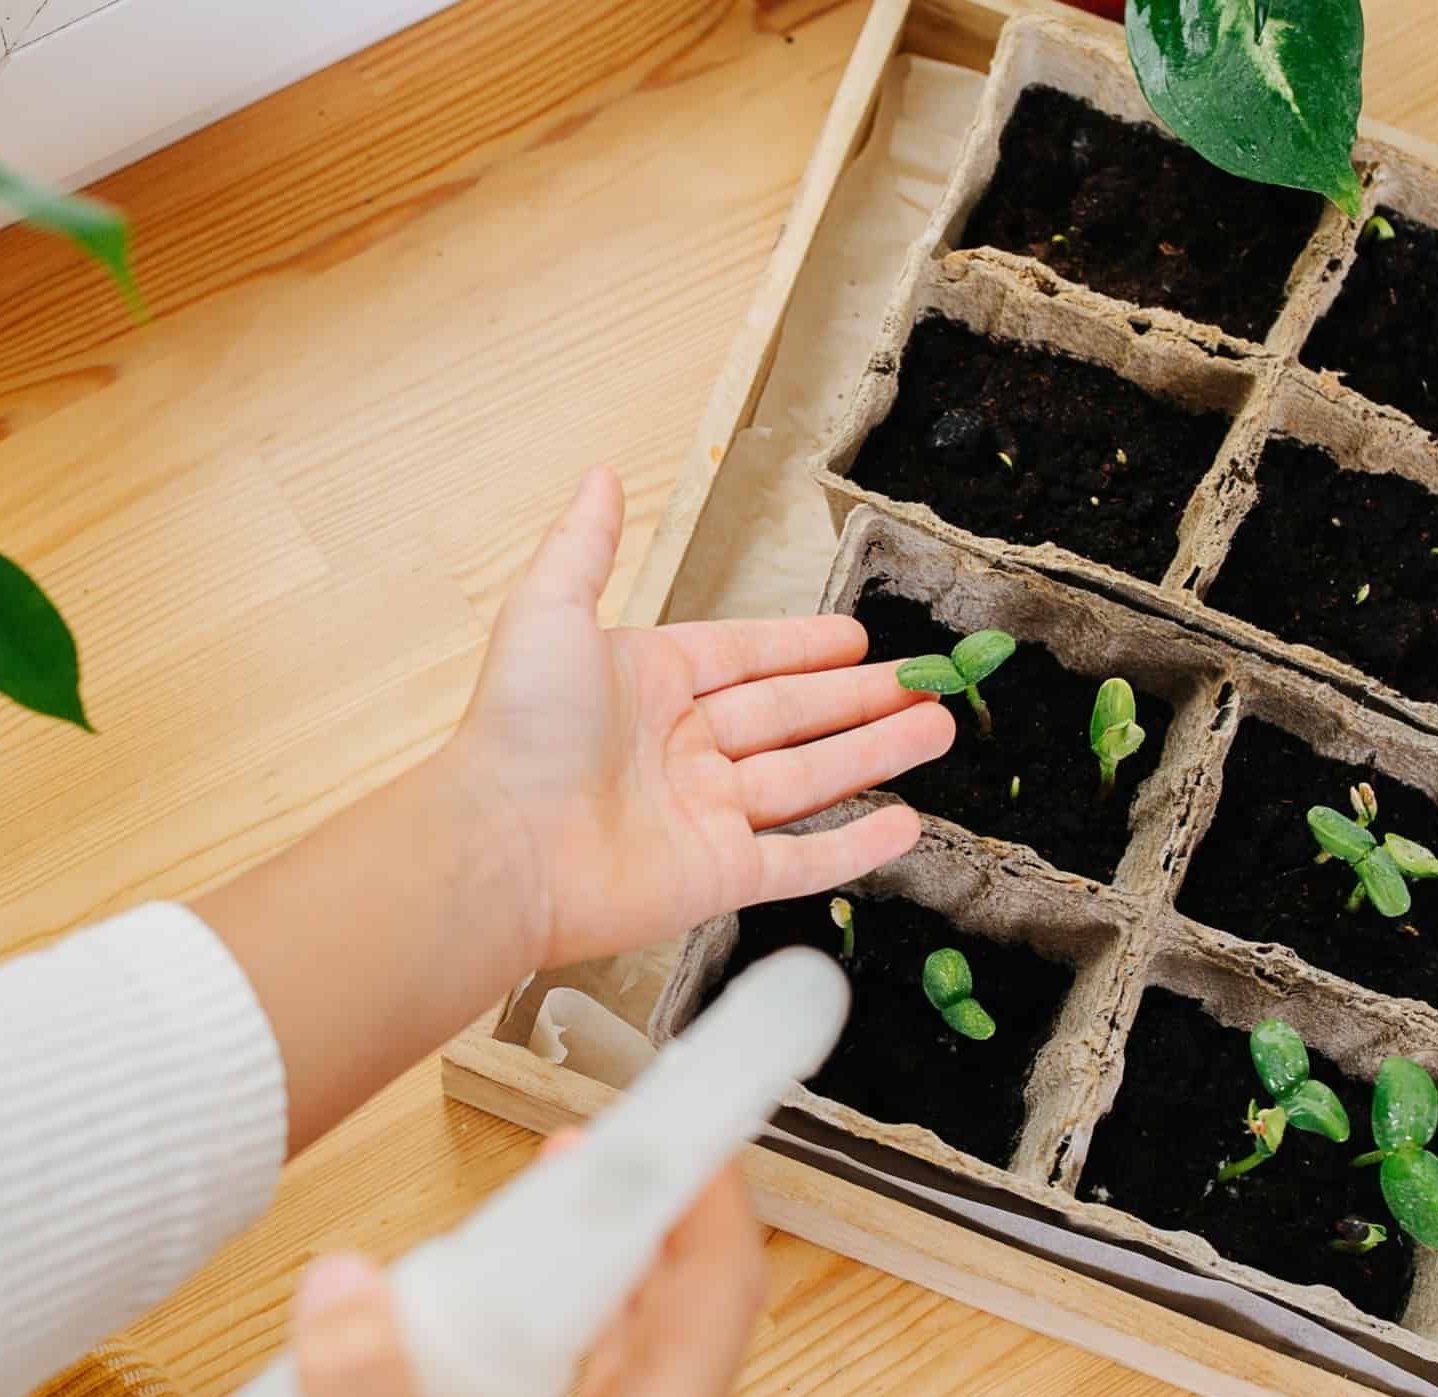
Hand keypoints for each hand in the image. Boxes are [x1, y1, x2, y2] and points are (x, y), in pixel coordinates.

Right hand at [288, 1135, 766, 1396]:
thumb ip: (362, 1394)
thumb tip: (348, 1282)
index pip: (721, 1291)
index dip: (705, 1193)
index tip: (674, 1120)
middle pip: (683, 1319)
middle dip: (636, 1226)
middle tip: (569, 1162)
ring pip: (634, 1369)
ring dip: (591, 1291)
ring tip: (523, 1232)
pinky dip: (552, 1359)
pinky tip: (477, 1349)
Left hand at [451, 466, 951, 970]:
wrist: (499, 847)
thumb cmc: (516, 731)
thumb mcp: (548, 611)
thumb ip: (585, 547)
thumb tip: (600, 476)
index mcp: (648, 687)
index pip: (744, 658)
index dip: (801, 646)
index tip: (855, 638)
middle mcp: (681, 752)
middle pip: (791, 718)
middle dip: (861, 700)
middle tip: (924, 682)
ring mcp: (705, 818)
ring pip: (810, 781)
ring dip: (877, 755)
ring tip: (938, 729)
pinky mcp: (719, 878)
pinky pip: (802, 861)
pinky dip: (855, 847)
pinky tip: (905, 823)